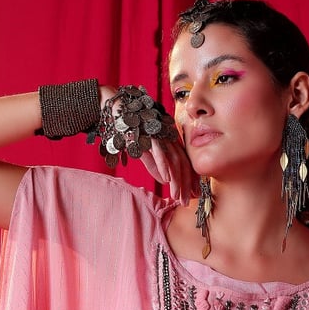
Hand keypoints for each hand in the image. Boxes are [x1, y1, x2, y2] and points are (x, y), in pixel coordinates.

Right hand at [98, 85, 195, 204]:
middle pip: (182, 163)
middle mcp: (168, 136)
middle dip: (186, 184)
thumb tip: (165, 181)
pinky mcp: (148, 133)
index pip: (184, 162)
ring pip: (173, 160)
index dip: (189, 179)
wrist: (115, 108)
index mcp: (169, 139)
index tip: (193, 194)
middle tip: (188, 201)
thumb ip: (154, 165)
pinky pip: (159, 151)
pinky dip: (163, 165)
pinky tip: (167, 180)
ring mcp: (159, 134)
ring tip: (178, 196)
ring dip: (177, 180)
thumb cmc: (129, 128)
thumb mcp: (144, 151)